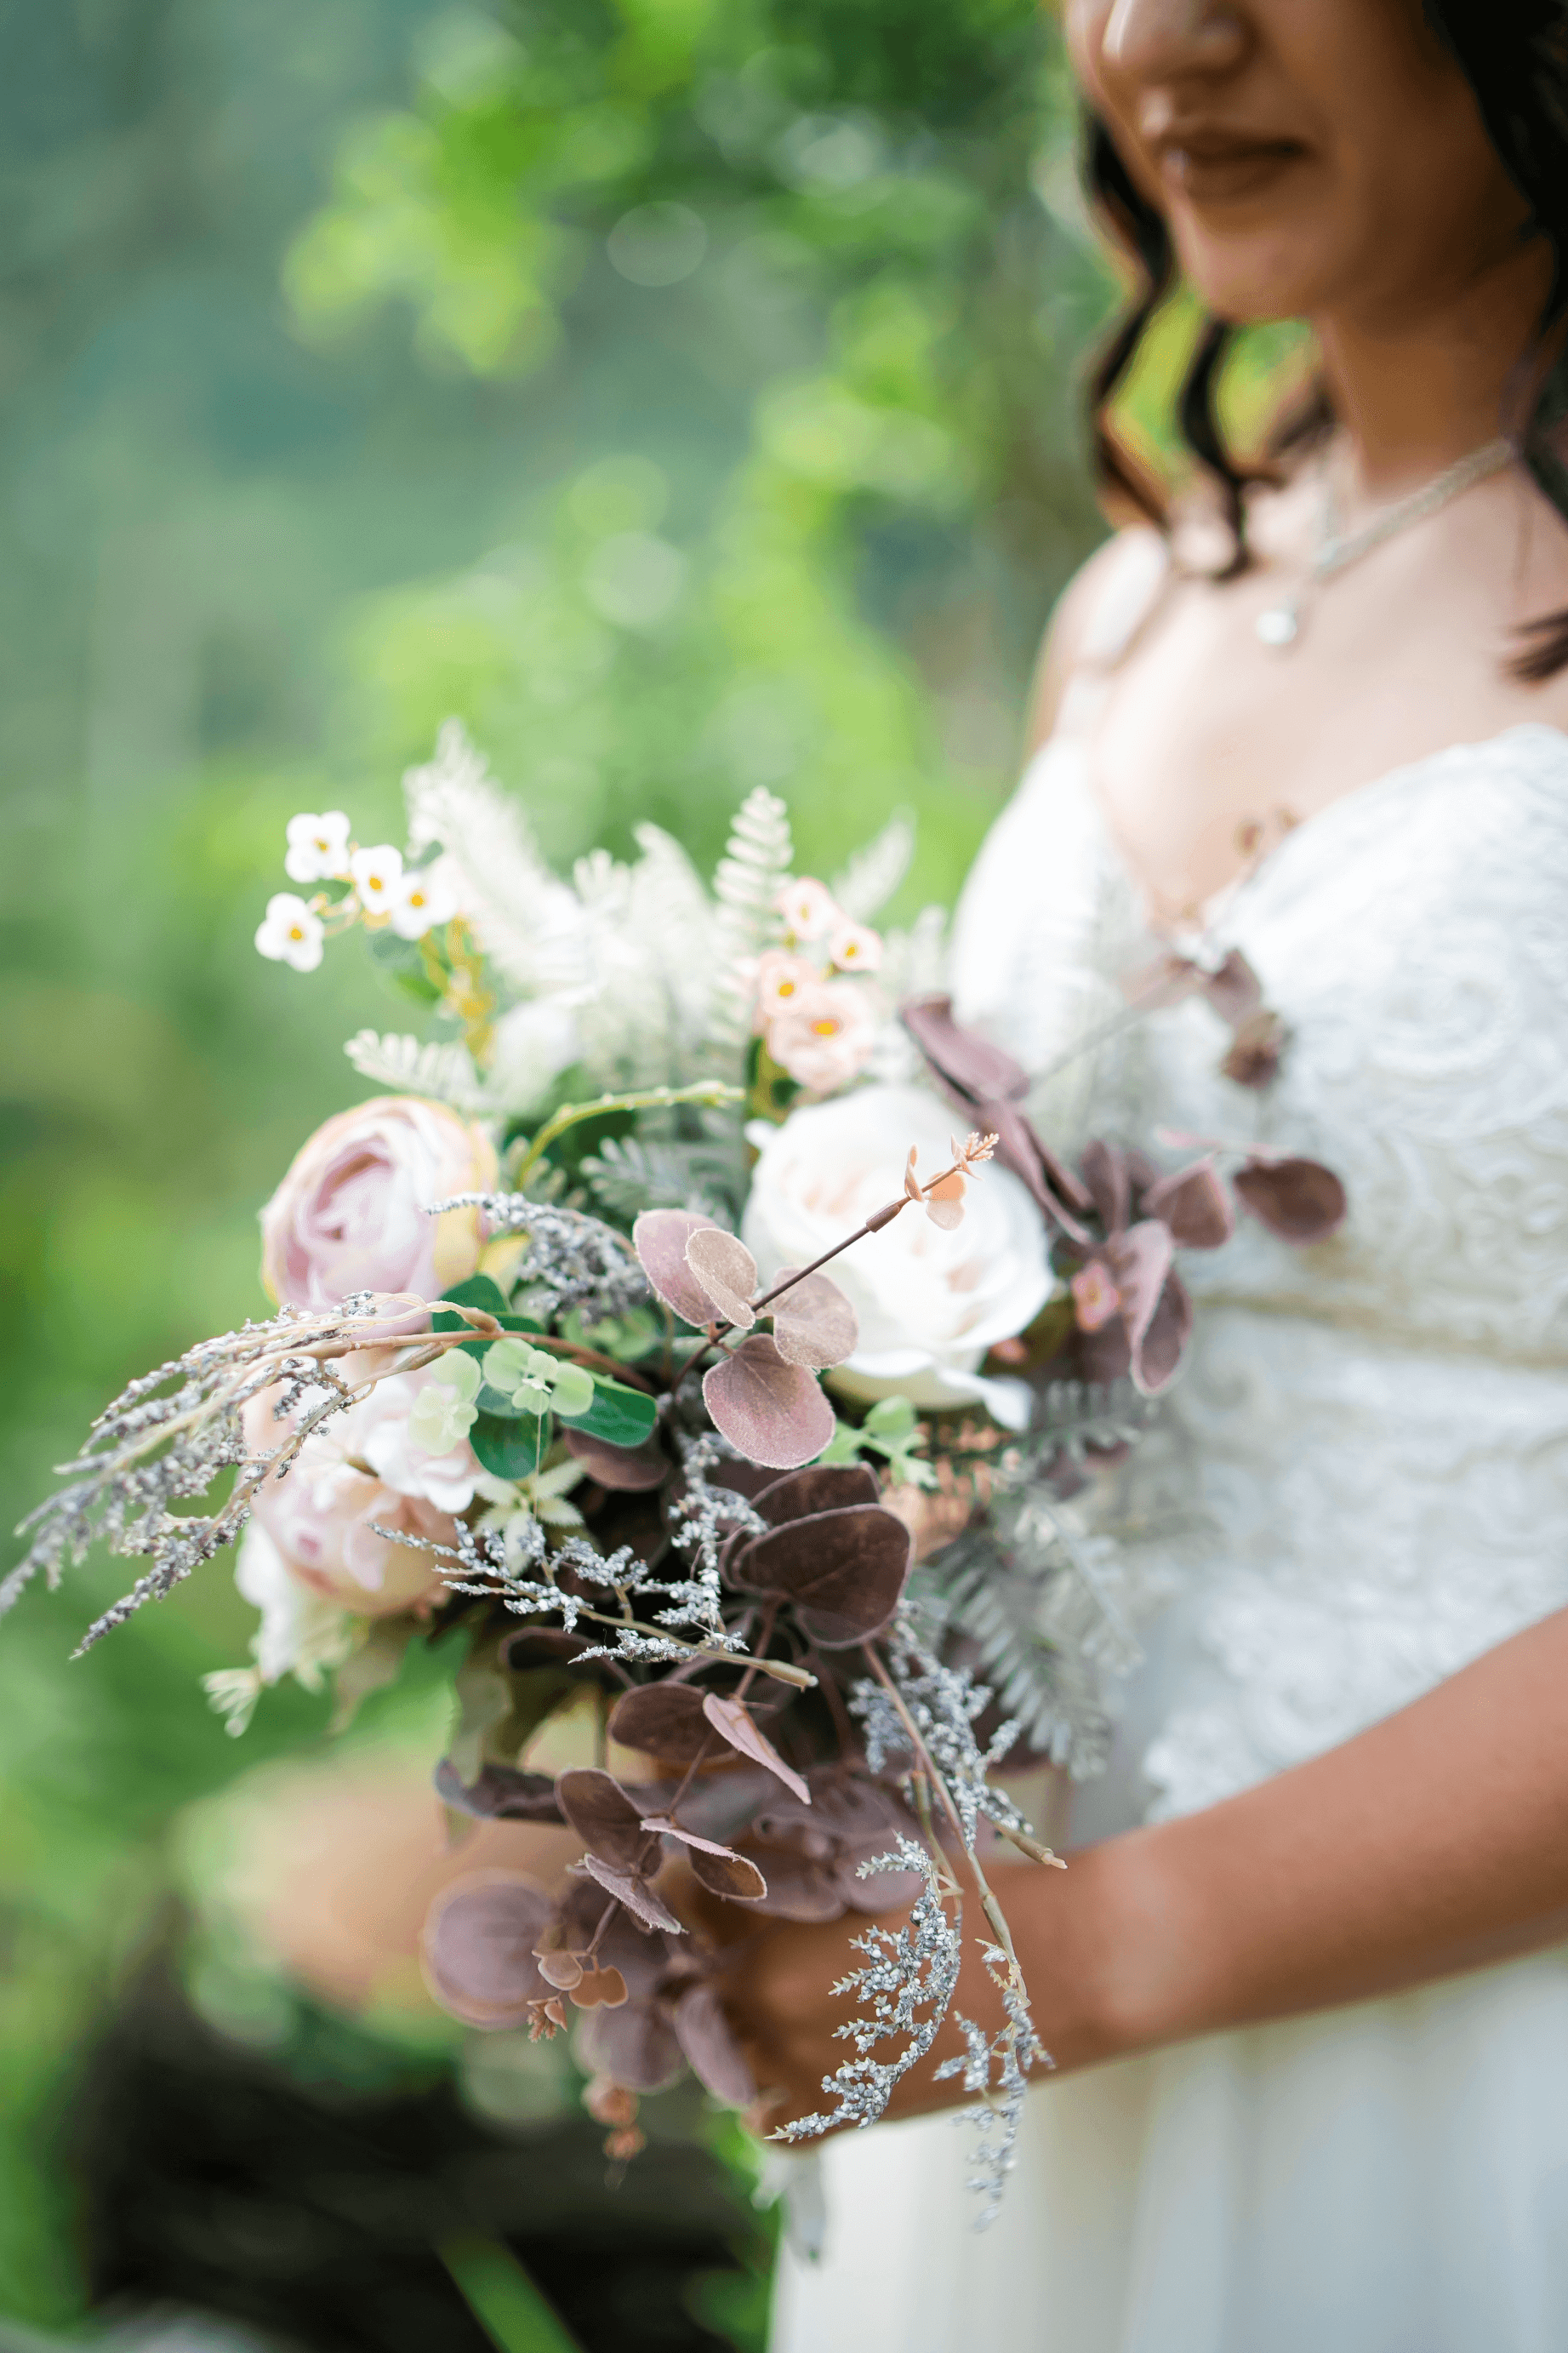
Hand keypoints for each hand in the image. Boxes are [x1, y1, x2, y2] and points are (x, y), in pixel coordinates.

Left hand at [699, 1848, 1129, 2133]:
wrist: (1055, 1967)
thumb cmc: (965, 1894)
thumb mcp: (865, 1856)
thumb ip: (791, 1866)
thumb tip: (734, 1854)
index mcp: (770, 1959)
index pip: (689, 1933)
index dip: (697, 1901)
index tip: (711, 1885)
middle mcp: (777, 2030)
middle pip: (703, 1998)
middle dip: (714, 1962)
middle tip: (742, 1932)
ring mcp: (812, 2082)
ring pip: (729, 2061)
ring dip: (736, 2027)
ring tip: (772, 1990)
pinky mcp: (852, 2117)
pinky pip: (774, 2124)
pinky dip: (767, 2098)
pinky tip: (790, 2057)